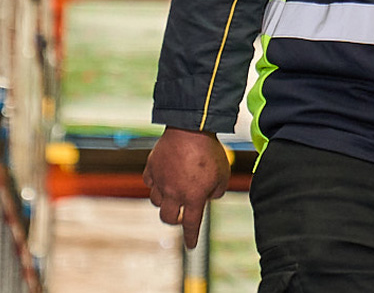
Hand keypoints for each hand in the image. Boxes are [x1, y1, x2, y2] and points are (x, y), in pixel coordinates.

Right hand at [142, 127, 230, 248]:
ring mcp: (161, 180)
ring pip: (156, 201)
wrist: (190, 127)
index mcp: (193, 197)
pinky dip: (155, 183)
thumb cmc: (210, 150)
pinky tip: (162, 178)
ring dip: (165, 201)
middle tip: (181, 214)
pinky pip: (149, 181)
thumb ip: (218, 190)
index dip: (191, 237)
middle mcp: (174, 192)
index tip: (190, 246)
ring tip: (173, 192)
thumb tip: (209, 195)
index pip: (191, 225)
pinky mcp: (152, 166)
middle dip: (175, 220)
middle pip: (168, 218)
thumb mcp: (223, 174)